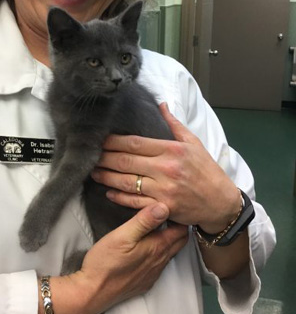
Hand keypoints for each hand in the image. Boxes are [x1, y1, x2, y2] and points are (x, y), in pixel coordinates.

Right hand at [62, 203, 187, 313]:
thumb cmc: (105, 262)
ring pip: (170, 252)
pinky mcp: (145, 281)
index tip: (173, 205)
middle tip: (171, 213)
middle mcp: (159, 261)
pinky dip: (161, 252)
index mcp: (156, 247)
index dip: (180, 216)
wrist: (93, 292)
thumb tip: (164, 206)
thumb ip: (144, 221)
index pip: (181, 230)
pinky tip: (148, 246)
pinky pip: (160, 264)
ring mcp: (153, 273)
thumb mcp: (123, 235)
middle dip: (179, 226)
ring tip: (161, 225)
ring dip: (170, 239)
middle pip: (180, 241)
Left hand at [92, 103, 239, 233]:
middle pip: (126, 161)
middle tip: (90, 156)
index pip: (135, 143)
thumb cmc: (207, 171)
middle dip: (104, 158)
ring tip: (93, 173)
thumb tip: (161, 105)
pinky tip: (108, 192)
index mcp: (172, 150)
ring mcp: (163, 190)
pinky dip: (119, 197)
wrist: (221, 203)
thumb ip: (174, 124)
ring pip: (127, 182)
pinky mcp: (163, 208)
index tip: (101, 140)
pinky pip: (135, 202)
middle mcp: (166, 169)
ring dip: (107, 177)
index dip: (114, 142)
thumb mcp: (194, 143)